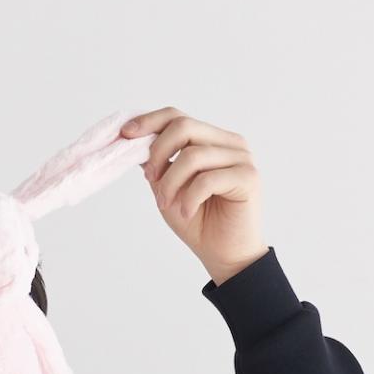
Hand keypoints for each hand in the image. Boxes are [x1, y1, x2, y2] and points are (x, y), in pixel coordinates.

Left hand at [118, 109, 267, 284]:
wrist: (225, 256)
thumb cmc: (199, 223)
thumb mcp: (168, 187)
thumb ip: (157, 162)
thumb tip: (133, 139)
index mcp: (212, 140)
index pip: (178, 116)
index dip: (149, 122)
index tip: (125, 135)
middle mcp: (229, 143)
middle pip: (184, 126)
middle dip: (158, 153)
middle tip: (150, 180)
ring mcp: (241, 158)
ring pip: (192, 155)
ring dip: (170, 183)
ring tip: (166, 204)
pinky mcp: (248, 178)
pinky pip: (207, 179)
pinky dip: (189, 198)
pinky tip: (186, 212)